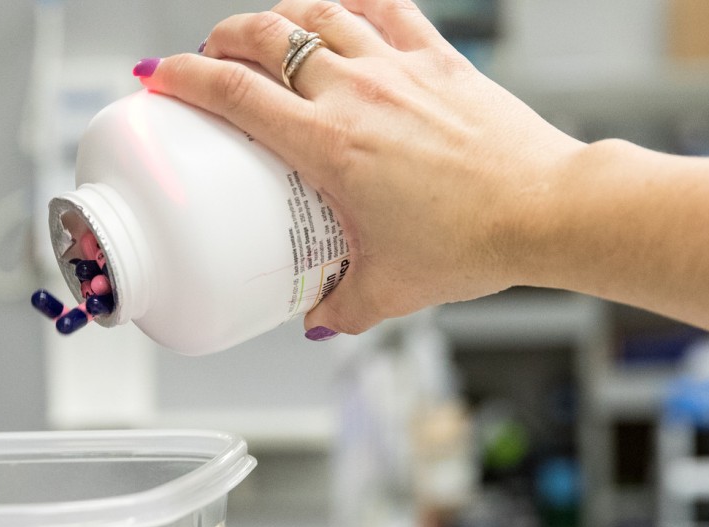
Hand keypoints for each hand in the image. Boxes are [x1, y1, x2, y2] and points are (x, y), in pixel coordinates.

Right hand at [135, 0, 583, 337]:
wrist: (547, 209)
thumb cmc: (474, 243)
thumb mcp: (389, 289)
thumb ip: (343, 304)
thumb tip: (320, 314)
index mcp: (330, 146)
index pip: (235, 94)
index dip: (186, 79)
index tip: (161, 80)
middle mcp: (358, 93)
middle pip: (267, 37)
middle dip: (223, 38)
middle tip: (209, 56)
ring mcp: (399, 67)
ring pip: (320, 12)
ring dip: (279, 14)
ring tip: (263, 29)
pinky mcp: (440, 58)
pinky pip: (386, 5)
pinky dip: (353, 0)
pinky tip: (339, 5)